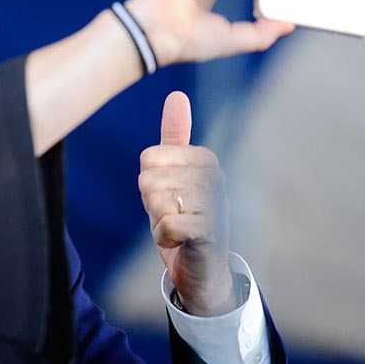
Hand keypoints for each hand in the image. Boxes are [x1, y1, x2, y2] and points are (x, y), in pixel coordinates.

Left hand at [139, 91, 233, 315]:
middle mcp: (215, 178)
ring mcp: (216, 205)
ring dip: (158, 222)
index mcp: (206, 159)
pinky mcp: (211, 233)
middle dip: (151, 204)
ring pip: (157, 202)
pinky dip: (164, 238)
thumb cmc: (185, 217)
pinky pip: (167, 225)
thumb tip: (177, 95)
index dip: (149, 182)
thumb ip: (175, 137)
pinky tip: (179, 242)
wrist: (203, 268)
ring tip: (177, 228)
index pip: (148, 158)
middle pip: (148, 179)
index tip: (168, 195)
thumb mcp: (175, 174)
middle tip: (172, 214)